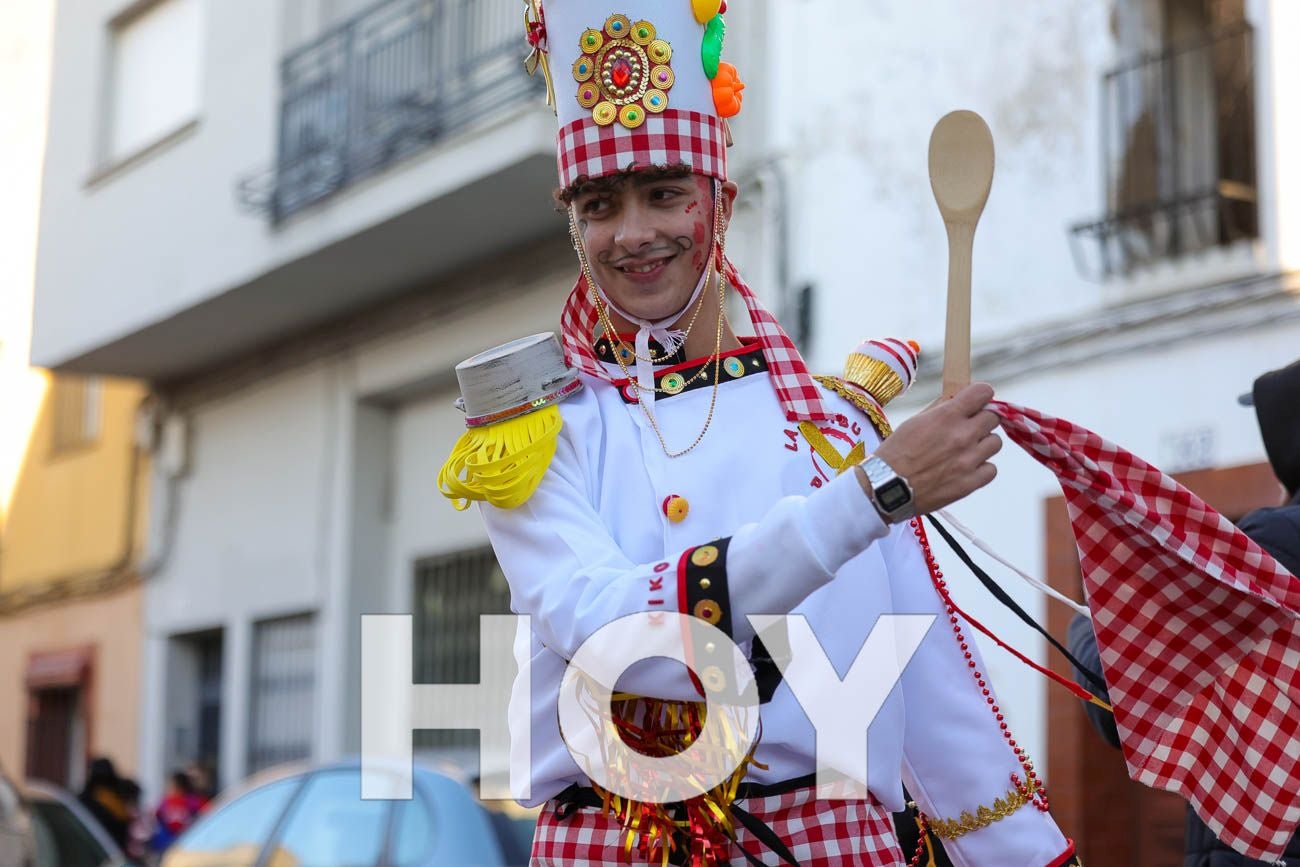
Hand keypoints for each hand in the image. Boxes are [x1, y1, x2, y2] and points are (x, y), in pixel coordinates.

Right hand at [867, 383, 1001, 515]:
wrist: (885, 487)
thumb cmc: (895, 453)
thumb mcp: (914, 422)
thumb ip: (939, 409)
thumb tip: (956, 399)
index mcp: (947, 416)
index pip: (983, 392)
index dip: (981, 395)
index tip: (977, 401)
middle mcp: (962, 435)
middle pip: (993, 418)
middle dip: (981, 420)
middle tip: (968, 428)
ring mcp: (968, 460)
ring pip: (995, 443)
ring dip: (983, 444)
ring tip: (966, 450)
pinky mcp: (970, 483)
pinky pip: (991, 469)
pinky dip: (981, 468)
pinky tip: (966, 468)